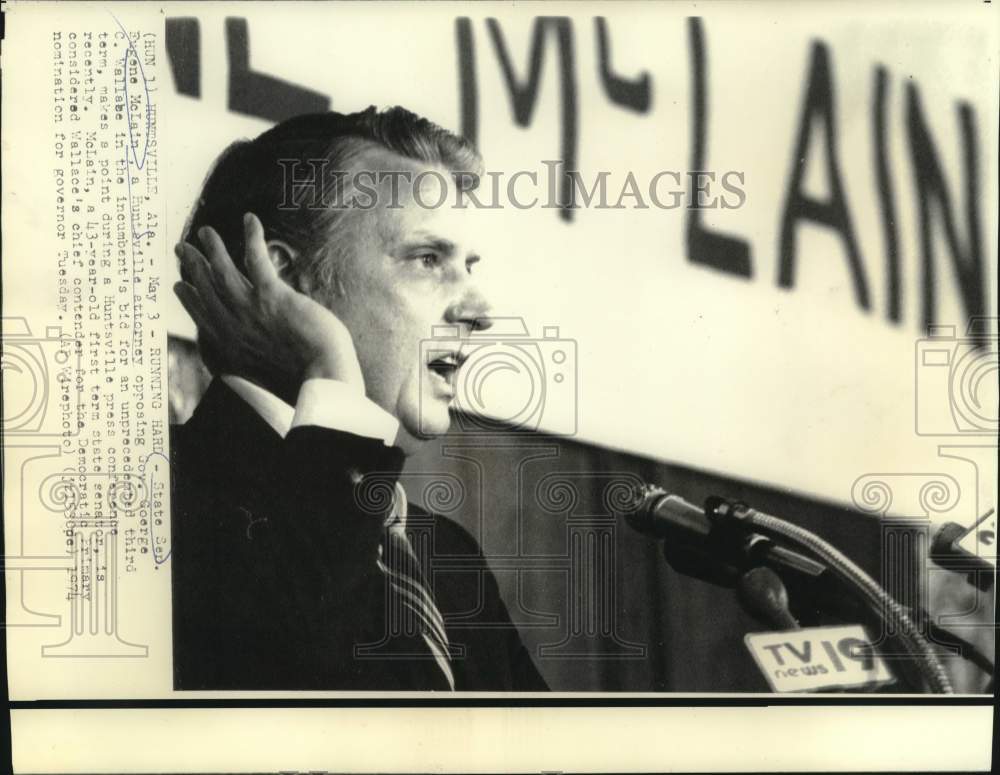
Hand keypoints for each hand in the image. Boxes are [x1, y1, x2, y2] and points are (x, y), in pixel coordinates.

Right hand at [173, 212, 363, 403]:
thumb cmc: (303, 383)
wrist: (321, 382)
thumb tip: (251, 360)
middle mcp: (231, 328)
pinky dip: (252, 236)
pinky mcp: (271, 296)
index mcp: (228, 350)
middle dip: (192, 266)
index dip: (189, 299)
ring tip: (205, 232)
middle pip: (205, 290)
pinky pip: (255, 258)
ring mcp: (248, 310)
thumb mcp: (264, 379)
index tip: (179, 285)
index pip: (202, 318)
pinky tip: (249, 219)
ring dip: (213, 248)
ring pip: (222, 271)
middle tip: (183, 249)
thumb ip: (251, 365)